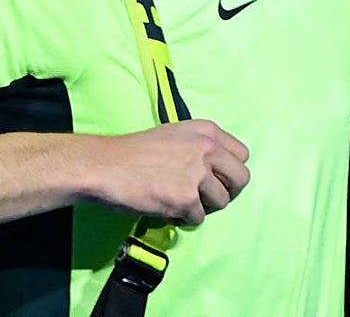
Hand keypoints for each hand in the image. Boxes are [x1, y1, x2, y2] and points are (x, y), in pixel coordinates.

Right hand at [92, 119, 250, 225]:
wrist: (106, 165)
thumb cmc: (135, 152)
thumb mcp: (176, 135)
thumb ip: (201, 147)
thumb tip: (218, 171)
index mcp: (207, 131)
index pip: (242, 155)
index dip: (230, 171)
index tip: (216, 178)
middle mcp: (207, 148)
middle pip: (241, 179)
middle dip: (226, 192)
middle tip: (207, 198)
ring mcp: (198, 173)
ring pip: (222, 202)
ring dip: (203, 207)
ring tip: (180, 202)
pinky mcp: (186, 198)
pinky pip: (198, 218)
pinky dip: (183, 219)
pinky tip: (166, 209)